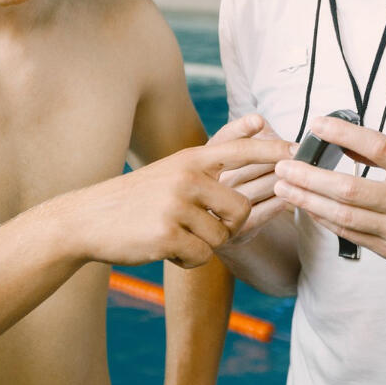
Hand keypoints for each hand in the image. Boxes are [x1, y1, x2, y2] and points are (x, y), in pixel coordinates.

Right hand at [62, 136, 294, 268]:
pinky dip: (188, 260)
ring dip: (203, 245)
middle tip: (205, 229)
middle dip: (229, 226)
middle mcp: (186, 178)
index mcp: (189, 159)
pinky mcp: (167, 236)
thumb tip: (256, 124)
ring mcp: (176, 207)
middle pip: (241, 209)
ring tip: (175, 236)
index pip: (240, 150)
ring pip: (220, 237)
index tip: (298, 152)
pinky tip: (166, 250)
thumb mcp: (170, 170)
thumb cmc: (136, 199)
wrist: (87, 221)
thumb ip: (208, 161)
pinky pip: (201, 256)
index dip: (271, 152)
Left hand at [272, 115, 385, 274]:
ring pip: (344, 216)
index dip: (344, 135)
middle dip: (310, 176)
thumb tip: (348, 142)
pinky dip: (325, 219)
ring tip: (284, 186)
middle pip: (350, 188)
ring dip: (308, 199)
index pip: (378, 148)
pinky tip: (308, 206)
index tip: (317, 124)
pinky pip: (350, 234)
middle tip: (284, 164)